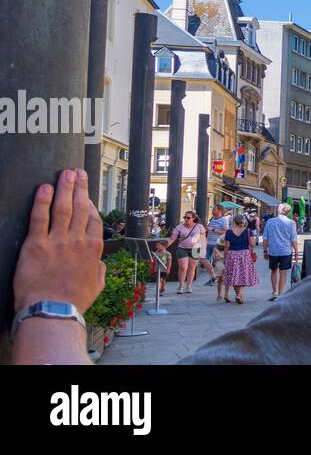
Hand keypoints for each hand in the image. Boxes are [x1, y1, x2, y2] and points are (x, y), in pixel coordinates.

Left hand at [14, 170, 104, 313]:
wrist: (52, 313)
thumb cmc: (74, 302)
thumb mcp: (97, 286)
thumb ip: (99, 270)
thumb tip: (98, 262)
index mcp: (93, 249)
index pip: (92, 219)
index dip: (89, 204)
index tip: (85, 196)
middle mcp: (77, 241)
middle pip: (80, 207)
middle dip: (79, 188)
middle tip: (77, 173)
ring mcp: (57, 242)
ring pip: (62, 208)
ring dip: (65, 188)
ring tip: (65, 174)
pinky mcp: (36, 246)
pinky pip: (39, 219)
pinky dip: (42, 202)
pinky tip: (44, 189)